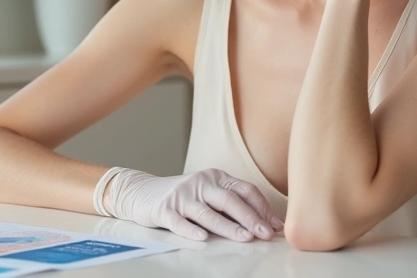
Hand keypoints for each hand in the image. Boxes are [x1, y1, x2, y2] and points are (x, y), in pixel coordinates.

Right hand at [106, 168, 282, 241]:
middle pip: (229, 200)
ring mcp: (182, 196)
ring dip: (228, 226)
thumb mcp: (209, 194)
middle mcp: (201, 183)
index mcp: (216, 177)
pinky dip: (190, 230)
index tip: (275, 226)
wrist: (141, 192)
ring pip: (207, 212)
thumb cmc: (183, 197)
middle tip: (265, 233)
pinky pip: (179, 221)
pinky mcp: (164, 209)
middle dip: (250, 218)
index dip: (262, 208)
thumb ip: (234, 206)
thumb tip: (268, 224)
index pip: (245, 190)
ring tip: (244, 237)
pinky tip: (202, 238)